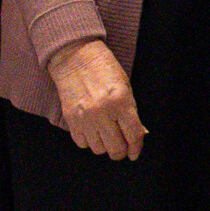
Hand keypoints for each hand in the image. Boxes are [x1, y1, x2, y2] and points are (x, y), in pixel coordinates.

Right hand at [49, 38, 145, 159]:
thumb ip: (132, 112)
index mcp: (121, 101)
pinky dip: (89, 141)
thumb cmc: (103, 69)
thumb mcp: (125, 87)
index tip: (134, 153)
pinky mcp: (71, 120)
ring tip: (105, 134)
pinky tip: (92, 131)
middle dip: (121, 151)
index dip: (136, 149)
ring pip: (99, 149)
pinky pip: (82, 143)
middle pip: (116, 149)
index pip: (133, 135)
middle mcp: (103, 112)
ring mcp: (85, 117)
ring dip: (105, 146)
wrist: (75, 57)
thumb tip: (139, 135)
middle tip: (122, 147)